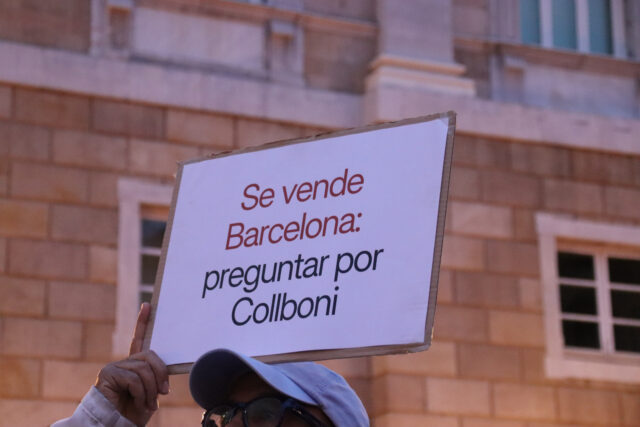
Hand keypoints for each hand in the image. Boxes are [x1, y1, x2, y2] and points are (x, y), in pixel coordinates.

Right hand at [96, 303, 169, 425]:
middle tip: (164, 392)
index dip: (143, 321)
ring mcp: (114, 367)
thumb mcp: (152, 391)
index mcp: (135, 365)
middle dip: (161, 374)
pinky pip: (133, 378)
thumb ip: (155, 375)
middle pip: (150, 356)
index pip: (139, 339)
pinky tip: (137, 402)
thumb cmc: (135, 412)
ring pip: (144, 369)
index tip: (148, 305)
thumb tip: (166, 368)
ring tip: (148, 403)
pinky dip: (141, 393)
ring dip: (151, 389)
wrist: (119, 426)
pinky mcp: (107, 374)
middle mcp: (124, 363)